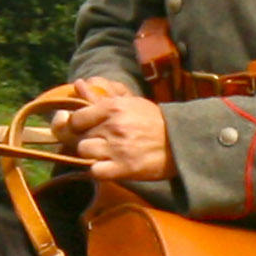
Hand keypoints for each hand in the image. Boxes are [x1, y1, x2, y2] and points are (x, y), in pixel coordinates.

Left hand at [54, 79, 172, 183]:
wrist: (179, 142)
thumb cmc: (152, 121)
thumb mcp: (128, 103)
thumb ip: (101, 95)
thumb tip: (78, 84)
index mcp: (113, 107)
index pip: (76, 117)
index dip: (76, 124)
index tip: (83, 128)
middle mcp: (113, 126)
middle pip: (78, 135)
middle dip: (83, 138)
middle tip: (97, 141)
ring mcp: (117, 148)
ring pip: (84, 152)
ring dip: (90, 154)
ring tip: (102, 153)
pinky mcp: (124, 168)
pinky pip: (95, 172)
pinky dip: (98, 170)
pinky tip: (107, 166)